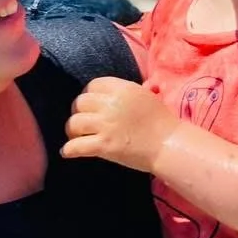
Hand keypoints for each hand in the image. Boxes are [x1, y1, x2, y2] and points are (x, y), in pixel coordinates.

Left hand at [61, 76, 175, 172]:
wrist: (169, 145)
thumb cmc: (162, 121)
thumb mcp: (147, 96)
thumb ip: (129, 90)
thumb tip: (122, 87)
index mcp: (122, 89)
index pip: (93, 85)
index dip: (89, 95)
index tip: (92, 105)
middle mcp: (111, 104)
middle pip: (80, 103)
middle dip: (79, 112)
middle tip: (84, 121)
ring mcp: (106, 125)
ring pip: (74, 123)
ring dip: (72, 130)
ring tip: (76, 135)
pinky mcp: (104, 146)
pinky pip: (76, 146)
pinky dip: (69, 150)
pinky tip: (68, 152)